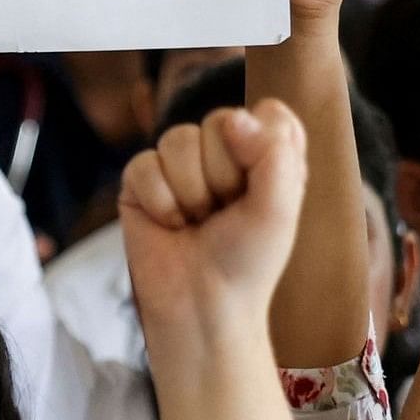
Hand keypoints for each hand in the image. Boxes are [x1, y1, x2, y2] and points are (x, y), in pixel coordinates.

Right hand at [122, 101, 309, 369]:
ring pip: (178, 139)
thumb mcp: (279, 208)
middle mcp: (223, 151)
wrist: (202, 307)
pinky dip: (161, 202)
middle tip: (225, 214)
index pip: (269, 113)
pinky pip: (144, 164)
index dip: (264, 146)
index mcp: (266, 153)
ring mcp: (178, 163)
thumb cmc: (247, 262)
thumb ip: (273, 152)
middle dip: (224, 176)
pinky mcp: (140, 180)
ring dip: (191, 192)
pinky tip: (170, 226)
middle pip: (220, 120)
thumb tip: (233, 118)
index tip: (262, 189)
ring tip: (197, 222)